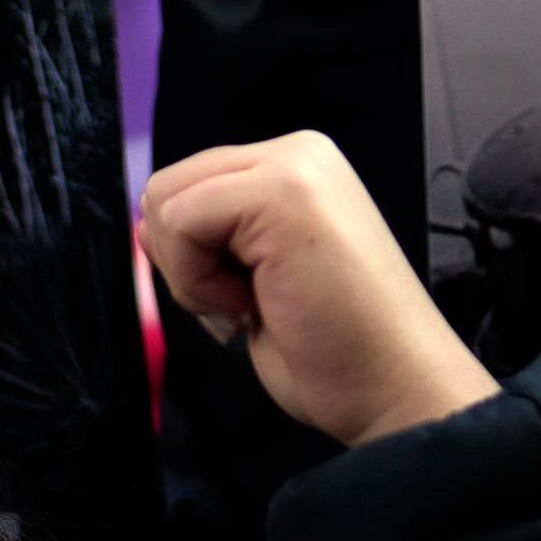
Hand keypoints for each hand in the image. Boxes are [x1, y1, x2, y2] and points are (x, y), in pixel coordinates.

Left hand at [140, 132, 498, 446]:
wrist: (394, 385)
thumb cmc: (335, 348)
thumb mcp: (255, 276)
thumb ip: (210, 237)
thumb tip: (146, 224)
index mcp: (296, 168)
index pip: (186, 187)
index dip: (189, 257)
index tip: (248, 297)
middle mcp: (298, 155)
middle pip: (167, 189)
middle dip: (185, 264)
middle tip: (249, 303)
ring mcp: (293, 167)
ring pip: (166, 201)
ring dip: (194, 274)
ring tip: (258, 301)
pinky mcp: (282, 192)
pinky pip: (180, 221)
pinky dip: (200, 282)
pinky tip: (257, 303)